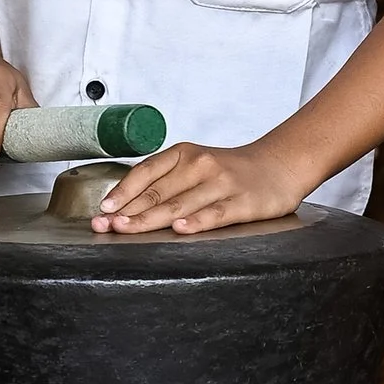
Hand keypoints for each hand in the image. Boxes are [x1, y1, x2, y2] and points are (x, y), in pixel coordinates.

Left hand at [89, 140, 304, 235]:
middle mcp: (200, 165)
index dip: (122, 191)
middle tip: (105, 226)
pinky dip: (195, 222)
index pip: (146, 172)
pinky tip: (179, 230)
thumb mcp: (195, 165)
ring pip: (179, 204)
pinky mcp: (242, 202)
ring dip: (150, 219)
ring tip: (127, 229)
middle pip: (157, 192)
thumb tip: (124, 205)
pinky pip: (214, 213)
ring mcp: (221, 184)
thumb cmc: (230, 171)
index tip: (103, 208)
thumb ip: (166, 181)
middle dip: (127, 211)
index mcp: (184, 153)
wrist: (279, 166)